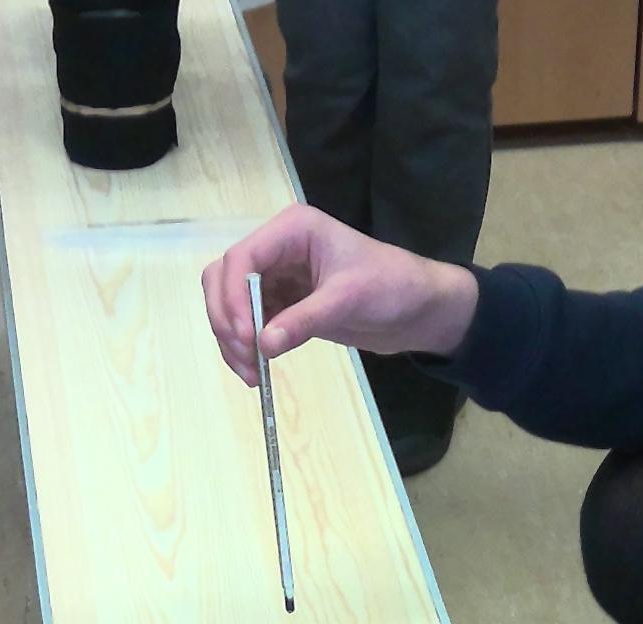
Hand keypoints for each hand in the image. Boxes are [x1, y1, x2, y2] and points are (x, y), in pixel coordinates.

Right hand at [202, 204, 483, 385]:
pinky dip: (246, 347)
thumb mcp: (348, 300)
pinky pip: (248, 324)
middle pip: (224, 279)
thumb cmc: (392, 287)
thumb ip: (304, 320)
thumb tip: (262, 345)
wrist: (418, 309)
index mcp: (292, 230)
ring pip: (230, 304)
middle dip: (226, 319)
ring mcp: (277, 276)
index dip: (233, 297)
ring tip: (252, 373)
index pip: (241, 258)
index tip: (245, 336)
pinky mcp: (282, 303)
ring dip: (231, 338)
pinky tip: (256, 370)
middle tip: (245, 358)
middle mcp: (277, 248)